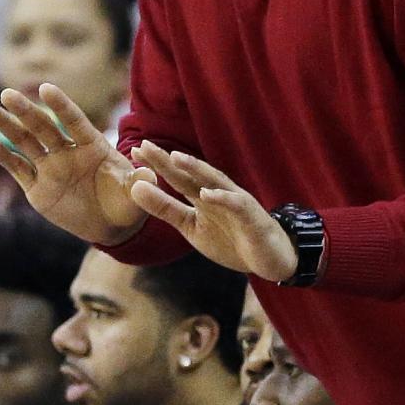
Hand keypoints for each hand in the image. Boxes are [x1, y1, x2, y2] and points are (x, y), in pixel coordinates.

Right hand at [0, 84, 154, 245]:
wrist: (112, 226)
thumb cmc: (127, 203)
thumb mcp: (135, 194)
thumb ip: (139, 182)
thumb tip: (150, 173)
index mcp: (92, 144)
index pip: (73, 120)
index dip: (60, 105)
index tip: (46, 88)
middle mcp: (67, 151)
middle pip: (43, 127)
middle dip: (25, 111)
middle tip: (7, 94)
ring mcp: (50, 167)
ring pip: (24, 142)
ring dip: (5, 125)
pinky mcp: (37, 187)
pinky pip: (19, 169)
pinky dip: (5, 158)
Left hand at [127, 141, 297, 281]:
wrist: (270, 259)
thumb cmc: (231, 240)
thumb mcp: (191, 227)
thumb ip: (165, 209)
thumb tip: (135, 188)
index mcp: (202, 196)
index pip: (177, 177)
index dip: (156, 164)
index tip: (133, 149)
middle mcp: (217, 193)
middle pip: (191, 174)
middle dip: (168, 160)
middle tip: (145, 145)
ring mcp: (235, 202)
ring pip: (214, 182)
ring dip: (196, 169)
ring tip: (175, 158)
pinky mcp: (251, 216)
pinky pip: (236, 205)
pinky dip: (222, 199)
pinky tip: (207, 194)